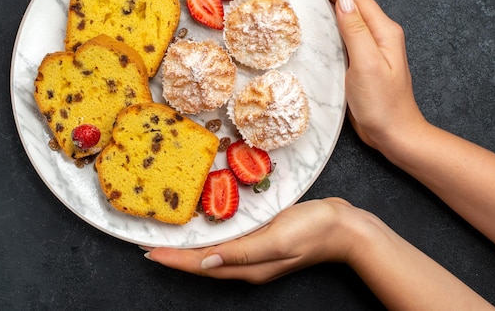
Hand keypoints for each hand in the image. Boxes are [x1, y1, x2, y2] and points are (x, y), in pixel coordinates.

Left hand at [144, 198, 366, 283]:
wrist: (344, 227)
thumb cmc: (312, 230)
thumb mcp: (276, 239)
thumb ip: (241, 251)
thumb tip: (205, 261)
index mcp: (249, 267)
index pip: (202, 265)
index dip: (175, 260)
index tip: (150, 253)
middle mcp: (249, 264)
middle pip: (204, 264)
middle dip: (177, 257)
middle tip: (153, 247)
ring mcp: (257, 254)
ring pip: (215, 255)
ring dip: (192, 250)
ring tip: (171, 241)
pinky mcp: (264, 241)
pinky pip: (230, 244)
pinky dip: (212, 239)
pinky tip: (206, 230)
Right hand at [303, 0, 426, 152]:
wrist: (394, 133)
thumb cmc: (382, 104)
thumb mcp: (367, 65)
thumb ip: (356, 31)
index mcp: (383, 32)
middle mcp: (380, 34)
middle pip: (352, 0)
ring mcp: (372, 47)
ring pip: (349, 13)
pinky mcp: (363, 59)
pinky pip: (346, 30)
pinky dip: (332, 17)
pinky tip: (323, 16)